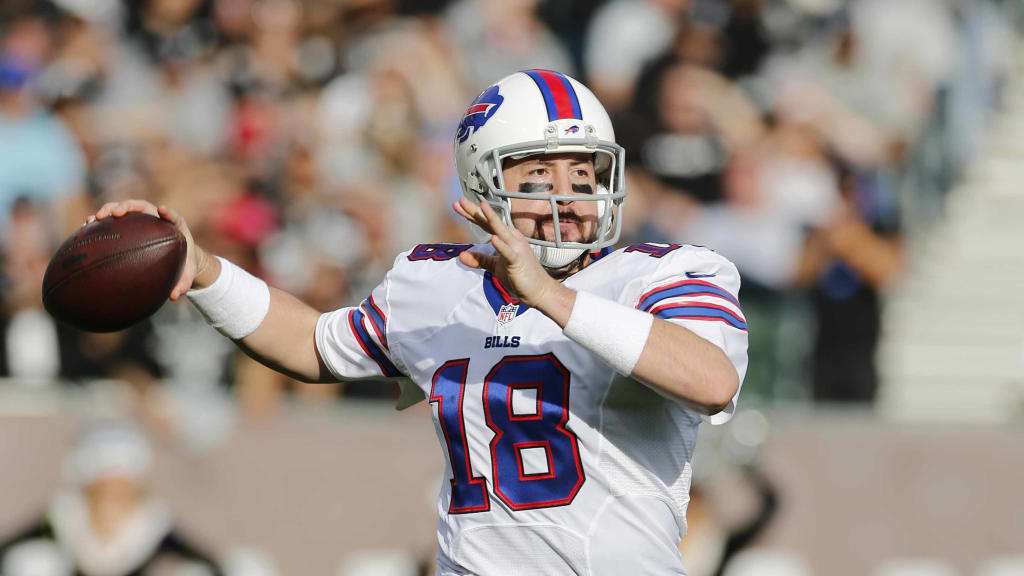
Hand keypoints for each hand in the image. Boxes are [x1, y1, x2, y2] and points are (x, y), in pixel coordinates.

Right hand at [86, 199, 213, 299]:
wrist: (178, 259)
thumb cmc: (184, 265)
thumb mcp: (187, 275)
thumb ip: (183, 283)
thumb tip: (173, 296)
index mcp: (175, 227)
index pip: (173, 216)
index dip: (168, 213)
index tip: (161, 210)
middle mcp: (156, 219)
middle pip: (141, 206)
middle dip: (127, 206)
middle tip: (116, 213)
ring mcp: (142, 220)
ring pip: (124, 210)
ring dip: (109, 209)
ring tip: (96, 218)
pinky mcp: (130, 225)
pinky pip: (115, 220)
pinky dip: (102, 221)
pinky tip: (87, 227)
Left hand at [452, 197, 560, 308]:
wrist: (540, 290)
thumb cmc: (519, 275)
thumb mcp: (495, 266)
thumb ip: (480, 259)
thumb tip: (461, 255)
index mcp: (505, 237)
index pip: (485, 223)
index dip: (471, 214)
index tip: (457, 204)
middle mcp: (511, 238)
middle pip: (490, 222)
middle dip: (476, 211)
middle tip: (461, 199)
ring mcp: (516, 248)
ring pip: (501, 231)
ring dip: (491, 219)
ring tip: (481, 207)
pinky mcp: (518, 261)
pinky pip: (508, 252)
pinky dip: (501, 245)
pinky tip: (493, 238)